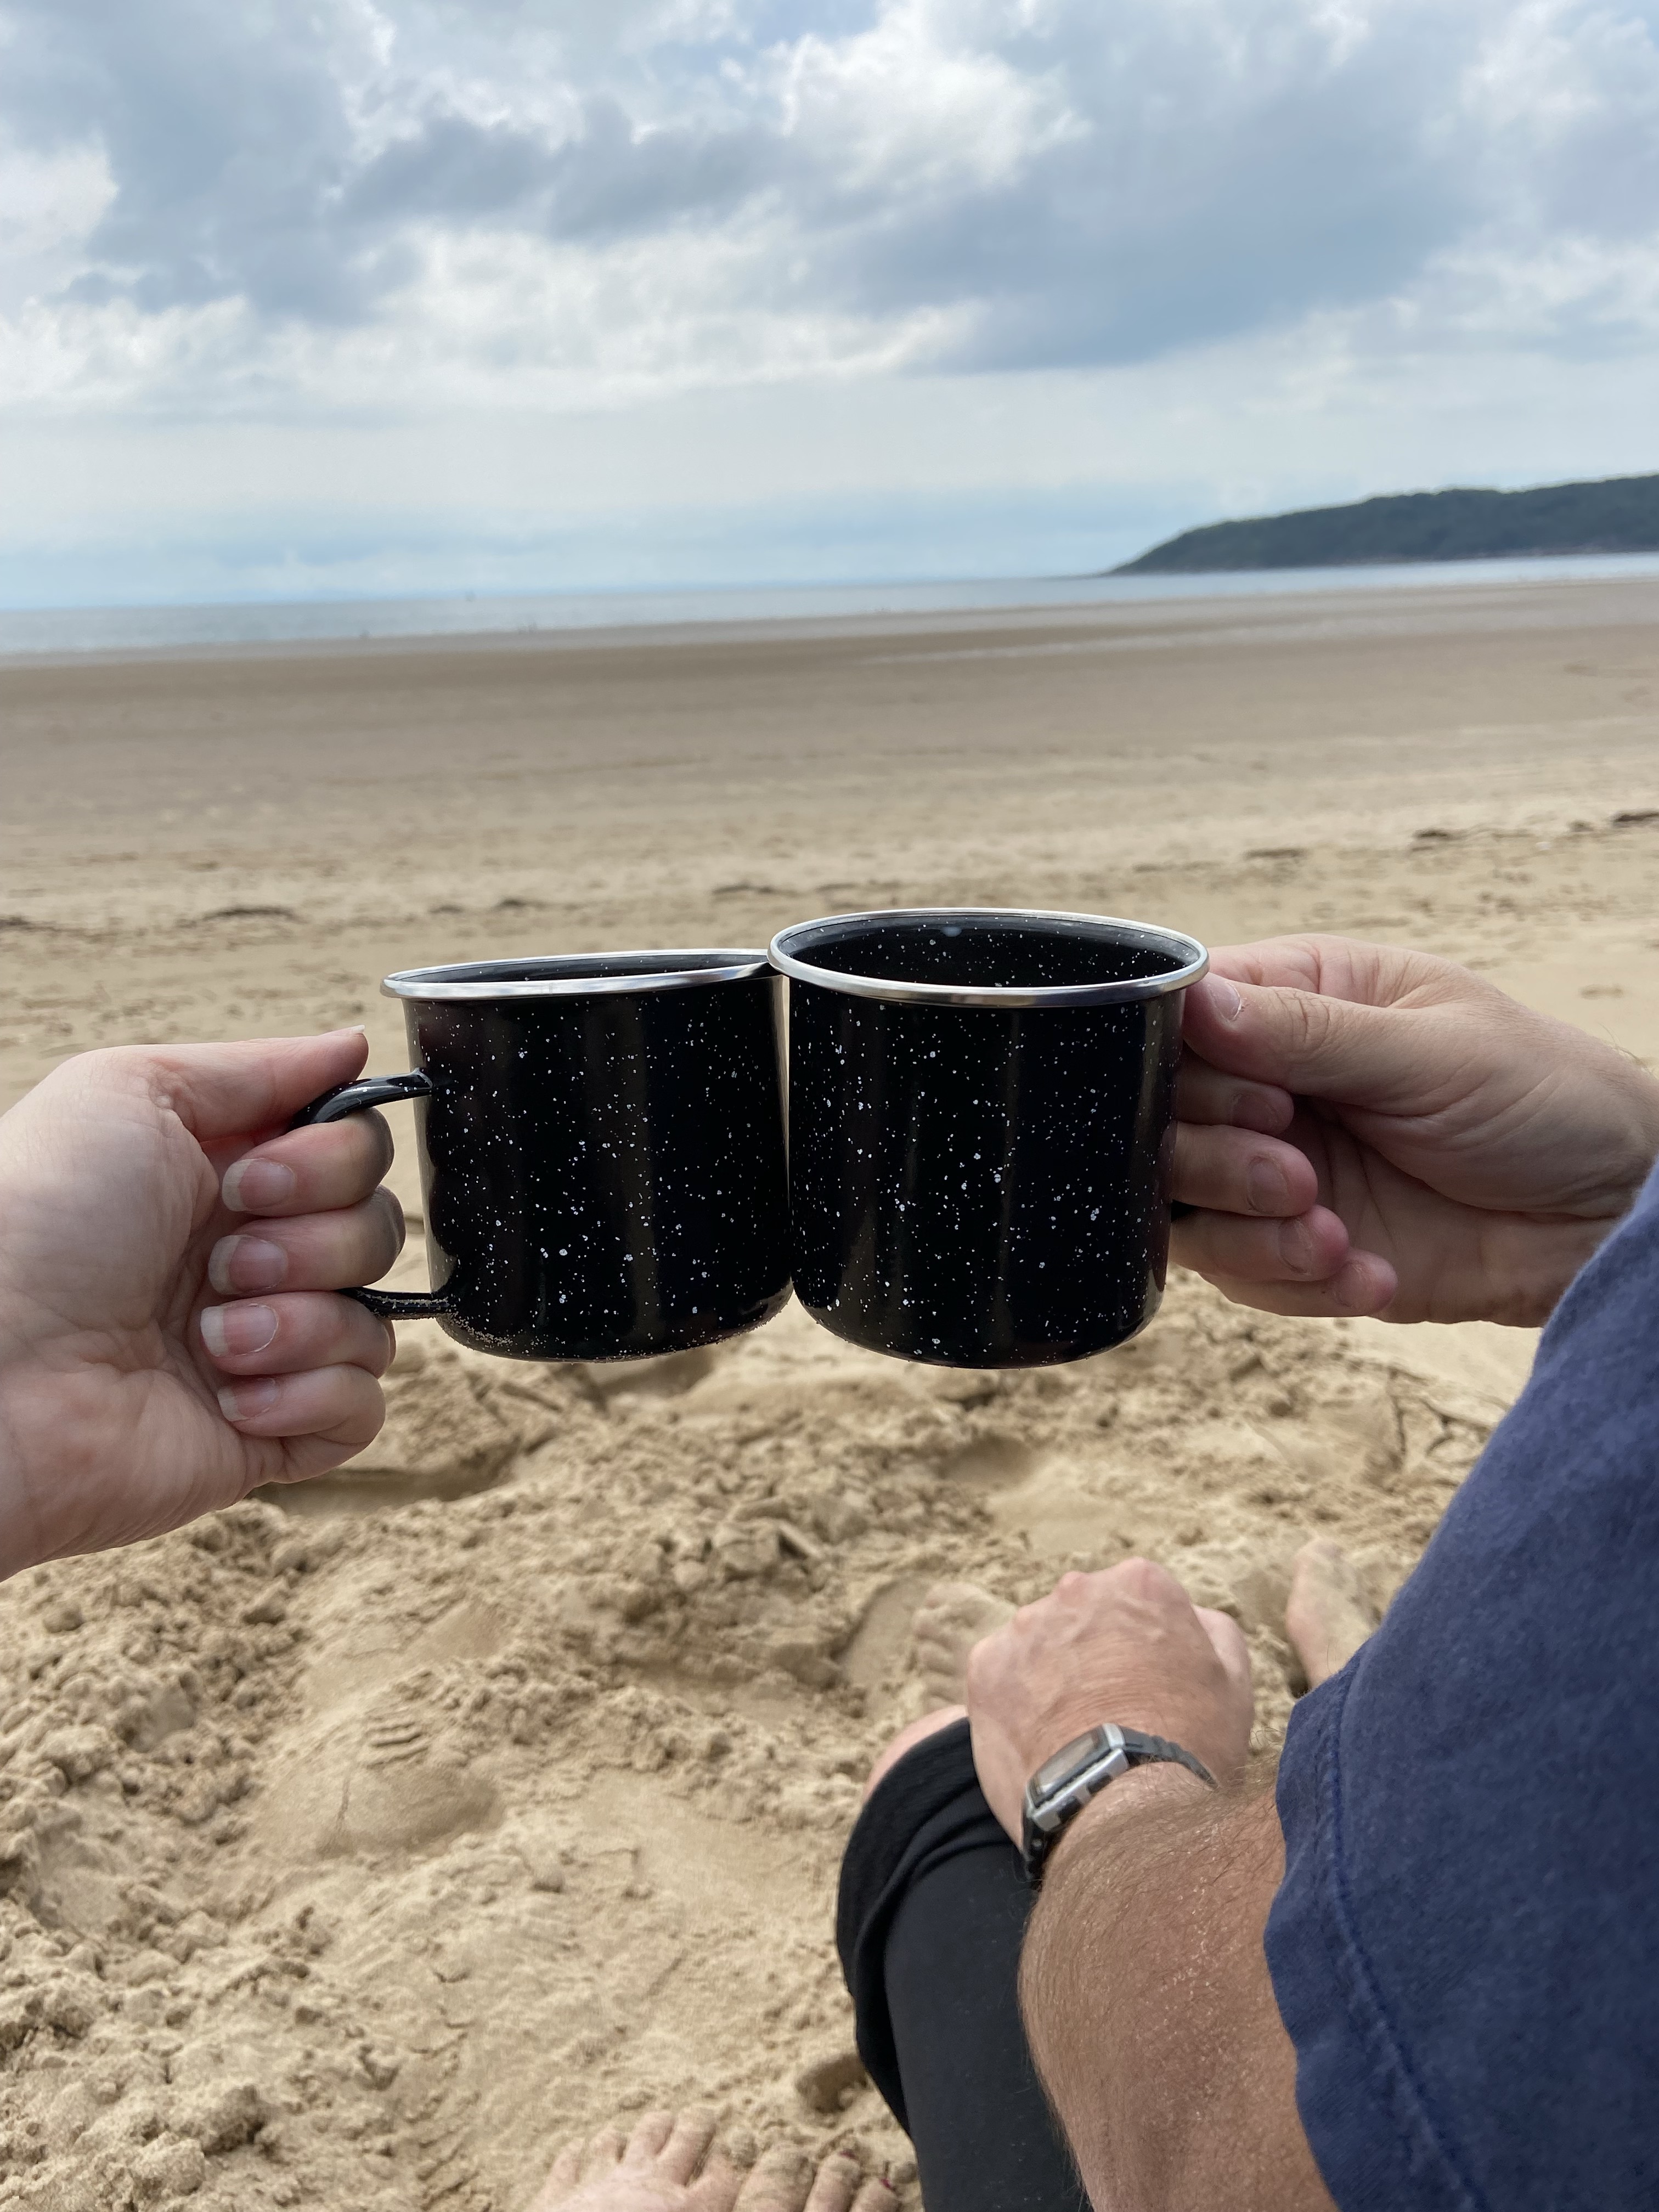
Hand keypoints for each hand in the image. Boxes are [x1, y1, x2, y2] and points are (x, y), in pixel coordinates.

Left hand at [0, 1031, 402, 1578]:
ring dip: (300, 1323)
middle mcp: (249, 1259)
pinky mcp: (269, 1433)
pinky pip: (364, 1410)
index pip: (355, 1152)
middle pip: (377, 1230)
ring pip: (375, 1323)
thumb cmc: (35, 1224)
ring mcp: (263, 1351)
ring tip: (210, 1341)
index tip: (246, 1181)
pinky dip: (312, 1398)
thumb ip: (257, 1067)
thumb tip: (352, 1046)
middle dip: (313, 1244)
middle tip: (218, 1266)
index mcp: (224, 1178)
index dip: (329, 1162)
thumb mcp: (129, 1092)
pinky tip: (230, 1397)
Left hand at [527, 2110, 890, 2211]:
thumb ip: (758, 2206)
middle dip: (696, 2129)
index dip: (752, 2159)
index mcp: (695, 2210)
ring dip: (646, 2130)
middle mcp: (654, 2187)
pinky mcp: (560, 2194)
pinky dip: (585, 2151)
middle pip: (684, 2144)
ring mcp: (604, 2183)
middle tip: (706, 2116)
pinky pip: (574, 2163)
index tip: (763, 2143)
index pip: (734, 2175)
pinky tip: (588, 2143)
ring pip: (632, 2142)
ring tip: (657, 2117)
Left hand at [966, 1560, 1252, 1843]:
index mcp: (1140, 1583)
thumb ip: (1210, 1630)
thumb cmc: (1188, 1747)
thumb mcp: (1231, 1682)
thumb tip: (1188, 1616)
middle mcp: (1078, 1590)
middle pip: (1084, 1618)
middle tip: (1110, 1714)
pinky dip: (1016, 1703)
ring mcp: (1026, 1626)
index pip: (1139, 1602)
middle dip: (1094, 1654)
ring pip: (1039, 1645)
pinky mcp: (986, 1666)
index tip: (1149, 1688)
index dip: (1145, 1650)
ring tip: (1073, 1735)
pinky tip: (1041, 1741)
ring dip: (1051, 1676)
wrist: (1123, 1809)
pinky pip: (1001, 1676)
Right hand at [1171, 935, 1658, 1324]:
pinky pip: (1241, 1275)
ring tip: (1329, 1235)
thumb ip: (1306, 1033)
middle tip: (1296, 1174)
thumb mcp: (1429, 1051)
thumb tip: (1196, 1001)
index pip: (1181, 1020)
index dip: (1191, 1067)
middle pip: (1162, 1121)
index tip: (1263, 1099)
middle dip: (1217, 1159)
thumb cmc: (1542, 1098)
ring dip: (1246, 1232)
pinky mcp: (1296, 1247)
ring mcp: (1275, 1168)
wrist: (1609, 1216)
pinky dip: (1293, 1284)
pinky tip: (1369, 1274)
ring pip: (1182, 1207)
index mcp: (1296, 999)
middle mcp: (1269, 1083)